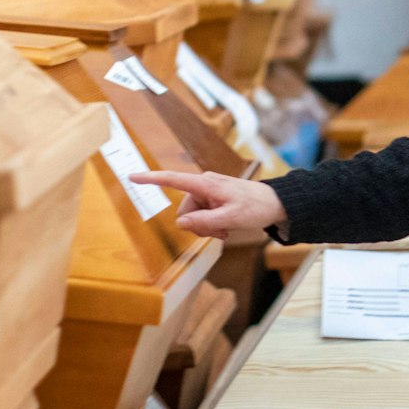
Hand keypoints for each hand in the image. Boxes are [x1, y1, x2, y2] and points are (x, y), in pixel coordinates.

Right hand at [127, 170, 285, 240]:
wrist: (276, 203)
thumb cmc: (256, 207)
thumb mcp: (230, 219)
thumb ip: (204, 222)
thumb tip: (180, 223)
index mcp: (206, 184)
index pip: (173, 180)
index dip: (152, 179)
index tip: (132, 176)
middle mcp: (204, 185)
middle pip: (185, 210)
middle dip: (198, 225)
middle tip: (220, 232)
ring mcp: (209, 192)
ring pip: (193, 216)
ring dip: (206, 227)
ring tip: (226, 230)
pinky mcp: (214, 198)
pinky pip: (203, 215)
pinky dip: (211, 224)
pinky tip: (226, 228)